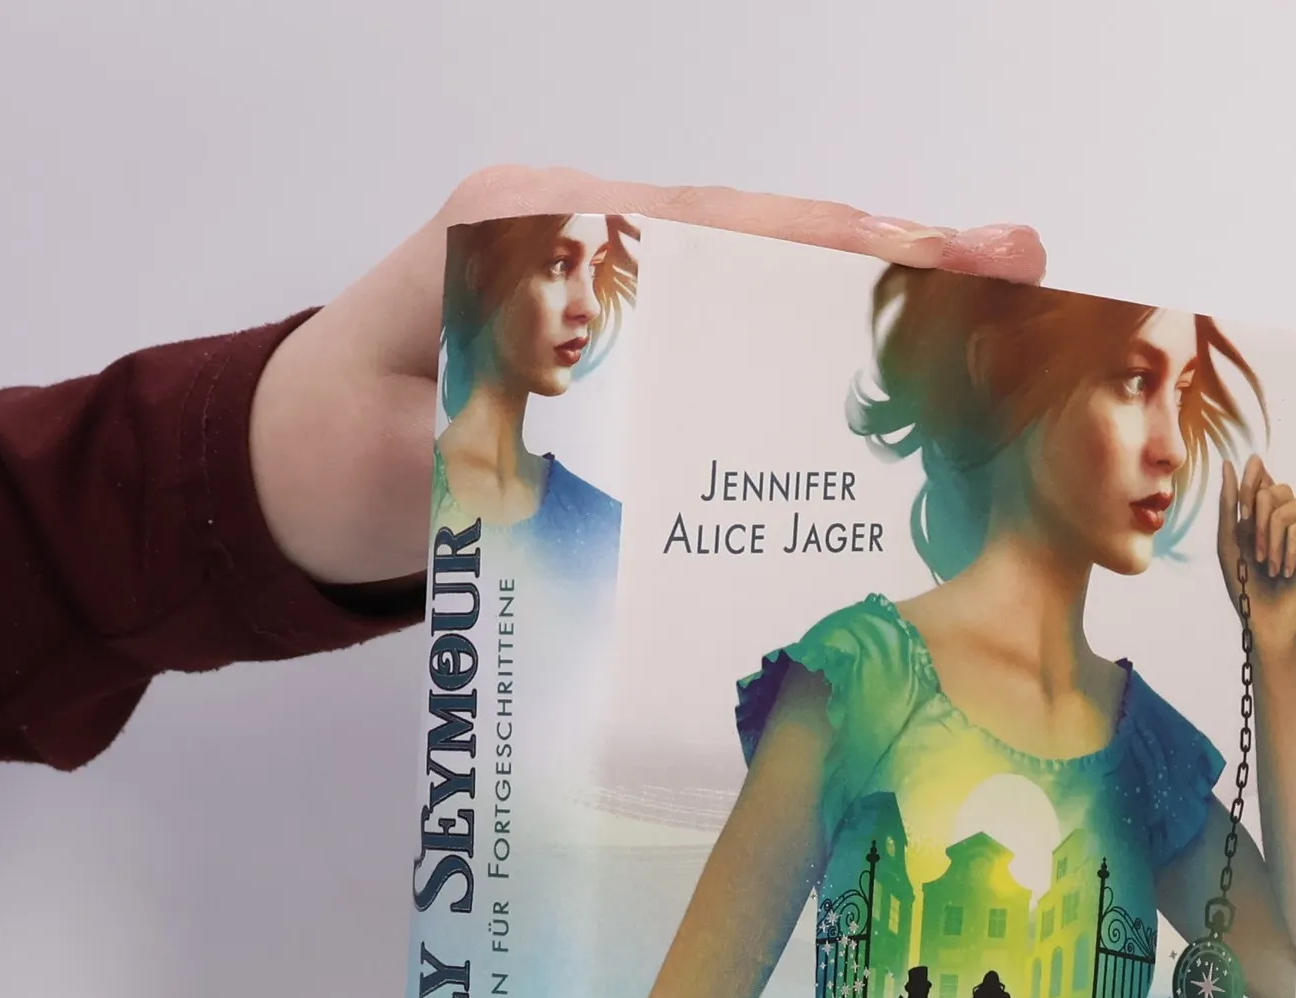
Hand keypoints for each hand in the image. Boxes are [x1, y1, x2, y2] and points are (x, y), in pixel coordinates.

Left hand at [250, 166, 1046, 584]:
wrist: (276, 471)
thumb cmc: (328, 453)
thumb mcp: (393, 457)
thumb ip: (486, 441)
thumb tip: (597, 448)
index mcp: (528, 230)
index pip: (705, 229)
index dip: (829, 248)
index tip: (939, 259)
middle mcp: (579, 232)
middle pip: (758, 238)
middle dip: (890, 257)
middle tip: (1019, 265)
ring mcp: (602, 285)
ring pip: (754, 278)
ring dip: (870, 299)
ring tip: (998, 309)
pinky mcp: (614, 340)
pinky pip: (724, 329)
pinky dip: (809, 344)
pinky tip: (895, 373)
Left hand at [1217, 454, 1295, 663]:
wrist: (1262, 615)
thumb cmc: (1242, 580)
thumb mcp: (1227, 541)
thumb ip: (1228, 504)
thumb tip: (1228, 464)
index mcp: (1253, 509)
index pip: (1258, 473)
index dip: (1252, 481)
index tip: (1245, 512)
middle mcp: (1276, 512)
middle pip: (1274, 488)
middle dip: (1258, 521)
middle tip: (1254, 553)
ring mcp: (1295, 524)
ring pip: (1291, 505)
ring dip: (1273, 539)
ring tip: (1268, 565)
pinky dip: (1288, 551)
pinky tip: (1284, 570)